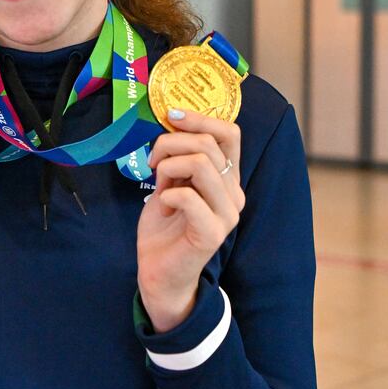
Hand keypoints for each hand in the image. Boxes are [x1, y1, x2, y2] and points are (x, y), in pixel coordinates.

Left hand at [137, 109, 244, 333]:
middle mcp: (234, 194)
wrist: (159, 272)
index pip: (229, 134)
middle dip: (172, 143)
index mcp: (227, 178)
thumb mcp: (170, 182)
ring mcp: (227, 214)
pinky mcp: (212, 232)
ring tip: (159, 184)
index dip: (200, 118)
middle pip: (209, 144)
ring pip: (201, 164)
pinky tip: (164, 206)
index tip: (171, 116)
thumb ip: (179, 158)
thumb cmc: (165, 226)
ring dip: (169, 166)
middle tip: (153, 161)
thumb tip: (173, 124)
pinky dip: (168, 195)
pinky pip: (188, 196)